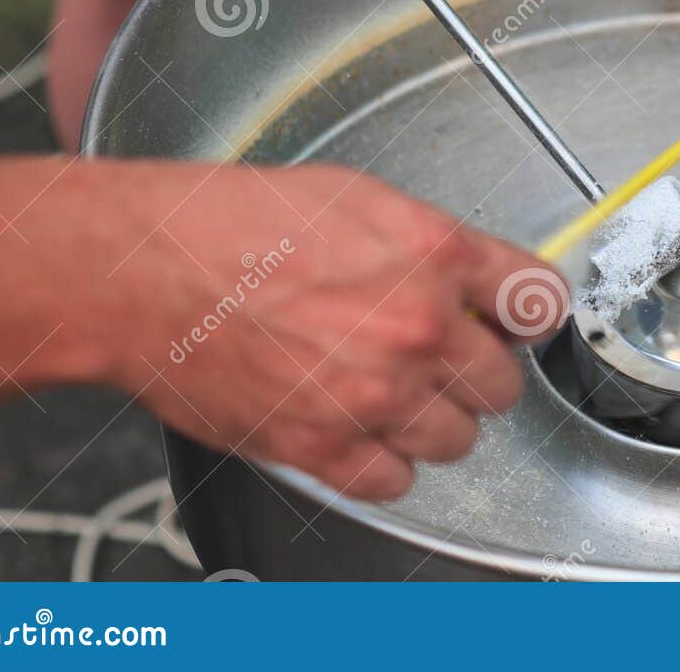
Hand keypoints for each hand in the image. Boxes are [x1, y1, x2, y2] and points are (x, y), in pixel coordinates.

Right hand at [34, 162, 565, 500]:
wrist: (140, 272)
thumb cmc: (228, 224)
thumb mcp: (355, 197)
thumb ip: (430, 244)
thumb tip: (477, 280)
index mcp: (434, 254)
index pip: (539, 301)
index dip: (527, 314)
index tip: (516, 321)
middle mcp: (417, 327)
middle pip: (504, 383)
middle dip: (476, 372)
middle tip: (438, 358)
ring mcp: (374, 394)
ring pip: (459, 440)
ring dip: (433, 421)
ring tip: (390, 392)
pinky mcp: (324, 446)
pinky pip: (396, 482)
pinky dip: (384, 464)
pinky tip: (359, 429)